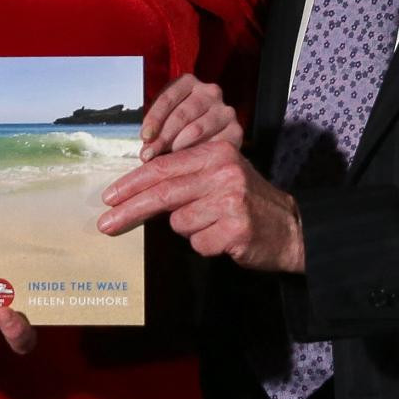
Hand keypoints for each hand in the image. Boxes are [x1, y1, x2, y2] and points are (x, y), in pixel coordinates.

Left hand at [97, 142, 306, 272]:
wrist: (292, 228)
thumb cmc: (247, 202)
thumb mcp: (221, 176)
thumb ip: (185, 177)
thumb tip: (135, 191)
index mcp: (216, 153)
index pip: (162, 168)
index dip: (131, 184)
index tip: (108, 198)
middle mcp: (223, 172)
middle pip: (162, 194)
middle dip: (129, 210)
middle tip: (105, 224)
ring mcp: (231, 201)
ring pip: (179, 223)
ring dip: (190, 230)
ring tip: (215, 225)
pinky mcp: (236, 229)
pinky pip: (198, 244)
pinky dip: (206, 246)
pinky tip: (226, 239)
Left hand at [139, 73, 242, 159]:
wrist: (213, 138)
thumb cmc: (181, 127)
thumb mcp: (165, 119)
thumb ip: (156, 130)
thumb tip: (147, 151)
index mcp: (189, 82)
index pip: (168, 97)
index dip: (154, 118)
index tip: (145, 137)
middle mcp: (210, 91)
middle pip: (182, 114)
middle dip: (163, 137)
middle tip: (149, 155)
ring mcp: (225, 110)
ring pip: (196, 129)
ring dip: (177, 147)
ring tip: (165, 161)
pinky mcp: (236, 130)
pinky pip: (213, 143)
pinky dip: (198, 154)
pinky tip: (187, 163)